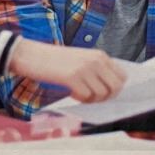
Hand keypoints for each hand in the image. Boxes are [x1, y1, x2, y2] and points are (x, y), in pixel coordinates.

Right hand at [8, 40, 127, 102]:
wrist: (32, 55)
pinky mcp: (72, 77)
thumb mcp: (81, 59)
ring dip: (91, 99)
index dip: (115, 88)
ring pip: (101, 94)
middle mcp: (95, 60)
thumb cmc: (55, 60)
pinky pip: (86, 97)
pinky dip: (80, 99)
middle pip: (116, 87)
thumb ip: (96, 69)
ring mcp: (85, 68)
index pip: (122, 76)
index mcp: (99, 55)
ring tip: (78, 93)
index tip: (103, 93)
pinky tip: (70, 92)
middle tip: (91, 97)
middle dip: (106, 97)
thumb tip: (111, 89)